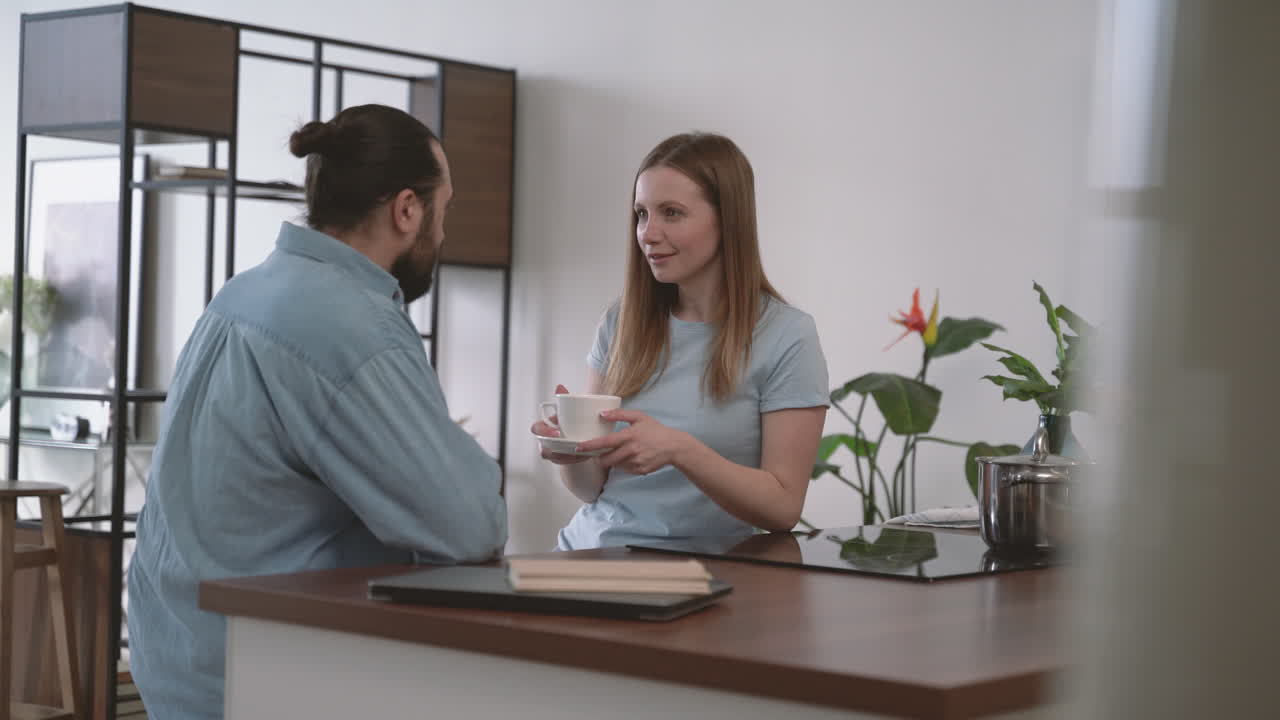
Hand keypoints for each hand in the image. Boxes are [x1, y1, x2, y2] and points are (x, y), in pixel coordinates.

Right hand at [534, 384, 592, 464]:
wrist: (576, 427)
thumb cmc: (569, 416)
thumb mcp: (567, 407)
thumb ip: (564, 399)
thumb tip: (559, 387)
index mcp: (543, 426)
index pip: (536, 429)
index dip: (544, 432)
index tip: (558, 432)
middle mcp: (544, 441)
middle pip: (543, 450)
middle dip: (555, 451)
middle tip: (572, 447)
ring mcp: (552, 452)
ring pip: (555, 458)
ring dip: (568, 457)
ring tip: (582, 452)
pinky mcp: (561, 459)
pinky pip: (565, 463)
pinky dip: (575, 459)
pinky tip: (586, 456)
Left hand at [576, 409, 692, 475]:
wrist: (673, 446)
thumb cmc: (655, 429)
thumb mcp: (639, 417)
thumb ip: (619, 414)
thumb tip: (601, 414)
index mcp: (629, 436)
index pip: (605, 442)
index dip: (590, 446)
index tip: (579, 447)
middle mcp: (631, 451)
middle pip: (606, 460)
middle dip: (599, 458)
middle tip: (599, 453)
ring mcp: (635, 463)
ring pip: (615, 465)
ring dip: (613, 461)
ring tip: (622, 452)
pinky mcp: (639, 471)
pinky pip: (625, 469)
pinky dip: (624, 464)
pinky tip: (633, 457)